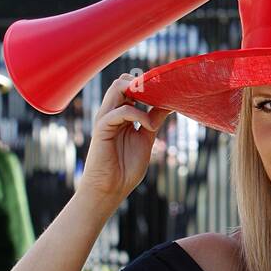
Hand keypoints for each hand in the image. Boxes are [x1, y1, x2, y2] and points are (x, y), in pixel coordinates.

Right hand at [75, 73, 173, 206]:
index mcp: (122, 114)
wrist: (110, 189)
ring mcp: (106, 119)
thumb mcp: (146, 139)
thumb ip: (153, 120)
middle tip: (161, 94)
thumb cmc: (126, 168)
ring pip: (117, 87)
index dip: (148, 85)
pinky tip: (149, 127)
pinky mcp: (102, 129)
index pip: (131, 87)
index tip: (168, 90)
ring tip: (155, 103)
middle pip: (122, 81)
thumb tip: (168, 104)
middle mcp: (112, 113)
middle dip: (142, 83)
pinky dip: (138, 114)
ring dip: (138, 91)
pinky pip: (119, 111)